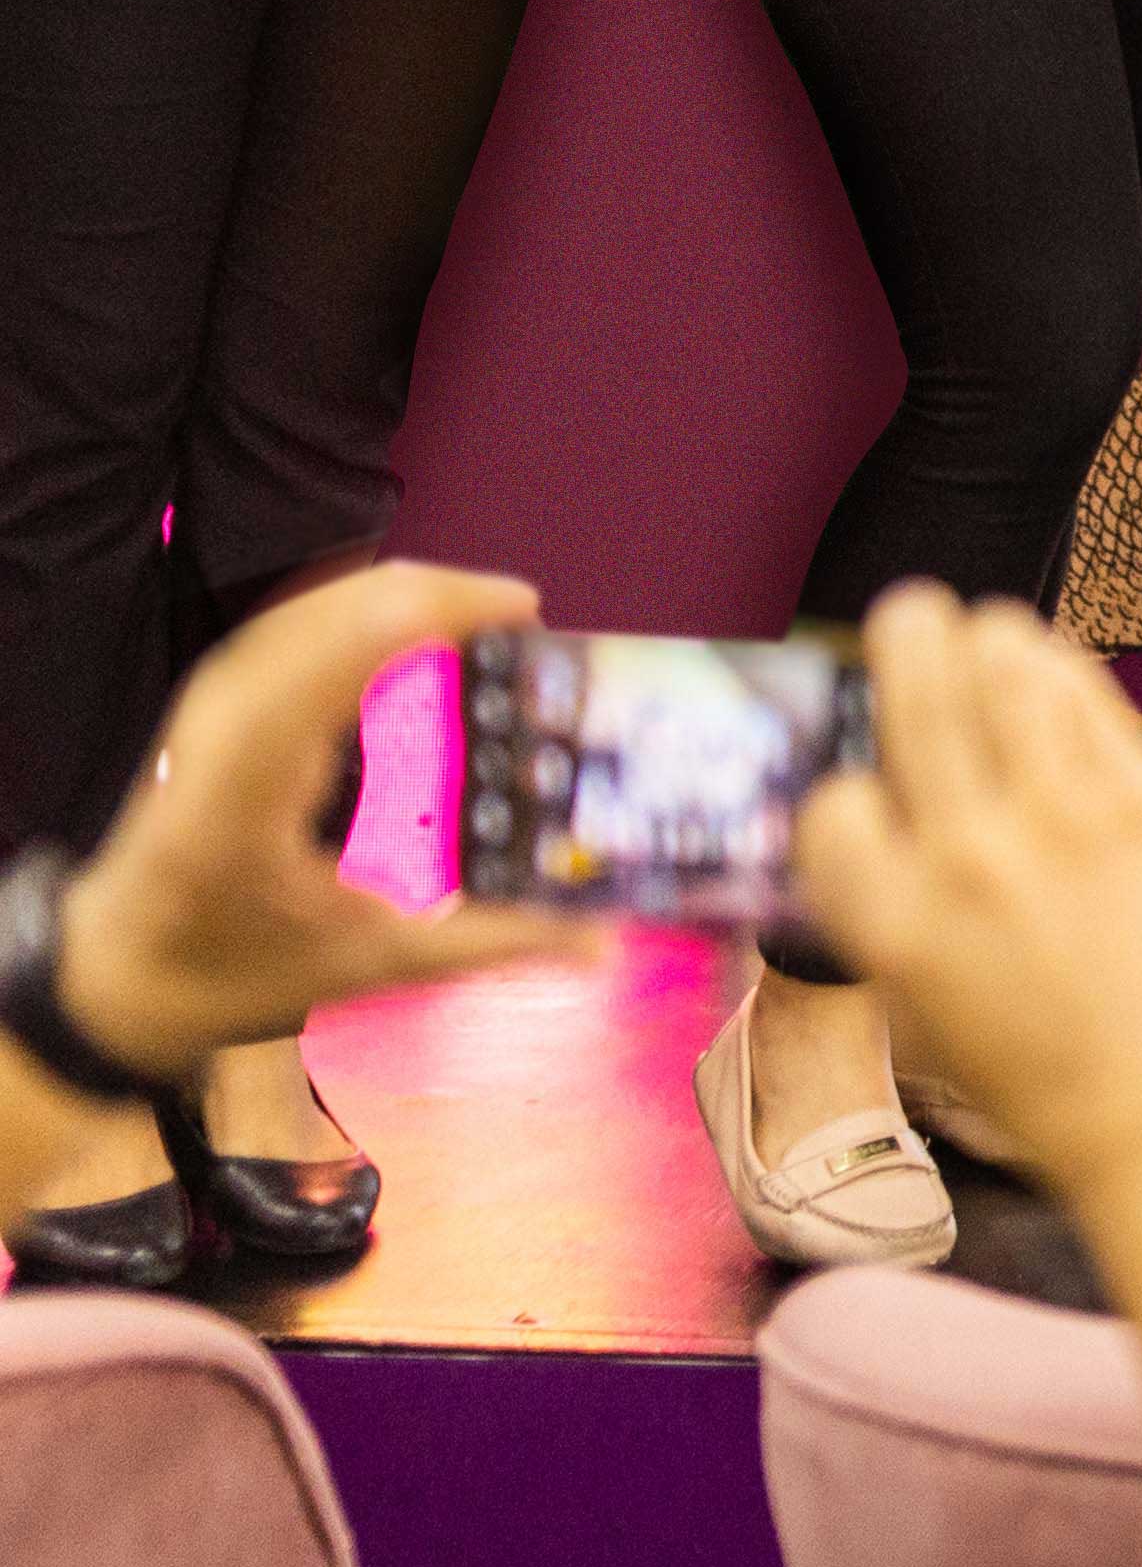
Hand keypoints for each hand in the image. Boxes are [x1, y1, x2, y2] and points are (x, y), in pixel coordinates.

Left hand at [51, 563, 575, 1077]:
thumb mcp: (364, 967)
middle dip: (438, 595)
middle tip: (526, 620)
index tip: (521, 611)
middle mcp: (216, 732)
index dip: (428, 619)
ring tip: (487, 615)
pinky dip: (367, 608)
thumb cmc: (231, 972)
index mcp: (242, 799)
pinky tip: (416, 623)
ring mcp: (209, 706)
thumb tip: (599, 940)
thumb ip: (485, 942)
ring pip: (313, 603)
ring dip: (406, 594)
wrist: (117, 969)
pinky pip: (298, 621)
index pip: (328, 672)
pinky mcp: (215, 700)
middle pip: (329, 612)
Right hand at [785, 585, 1141, 1226]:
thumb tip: (867, 835)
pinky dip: (1063, 669)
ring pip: (1011, 677)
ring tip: (984, 629)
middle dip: (906, 639)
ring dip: (989, 637)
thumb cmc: (1052, 1082)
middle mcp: (971, 862)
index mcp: (895, 928)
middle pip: (919, 702)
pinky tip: (1052, 664)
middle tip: (907, 613)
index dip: (843, 790)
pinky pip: (1094, 704)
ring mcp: (1069, 824)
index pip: (831, 808)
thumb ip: (891, 917)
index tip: (862, 786)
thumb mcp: (926, 1015)